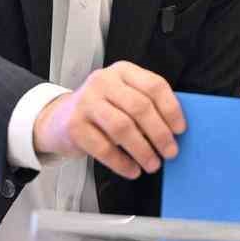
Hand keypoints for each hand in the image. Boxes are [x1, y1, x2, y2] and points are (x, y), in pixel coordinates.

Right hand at [32, 62, 184, 179]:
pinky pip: (104, 147)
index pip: (154, 85)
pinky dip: (122, 162)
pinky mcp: (75, 125)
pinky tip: (132, 170)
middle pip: (140, 107)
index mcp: (122, 71)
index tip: (180, 130)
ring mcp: (86, 102)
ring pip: (122, 127)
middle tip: (170, 152)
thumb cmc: (102, 110)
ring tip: (153, 165)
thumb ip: (146, 105)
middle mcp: (103, 81)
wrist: (59, 118)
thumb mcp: (123, 97)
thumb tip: (174, 132)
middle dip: (159, 133)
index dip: (171, 109)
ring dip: (142, 150)